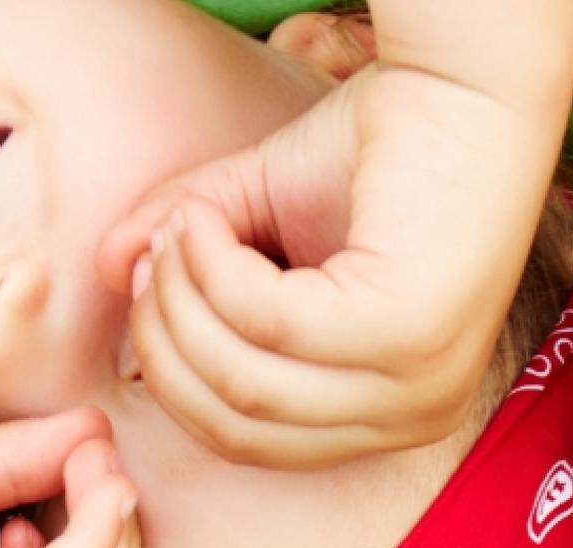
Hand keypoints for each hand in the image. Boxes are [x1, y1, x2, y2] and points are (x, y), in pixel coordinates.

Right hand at [92, 39, 567, 467]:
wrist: (463, 84)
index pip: (245, 439)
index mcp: (387, 413)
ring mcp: (418, 384)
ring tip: (183, 222)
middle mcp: (413, 416)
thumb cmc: (377, 147)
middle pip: (235, 423)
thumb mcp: (258, 212)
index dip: (174, 369)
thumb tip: (109, 269)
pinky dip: (218, 268)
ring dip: (186, 296)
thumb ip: (186, 252)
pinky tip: (212, 213)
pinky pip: (270, 326)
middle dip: (168, 337)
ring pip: (245, 382)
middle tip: (155, 249)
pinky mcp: (410, 333)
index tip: (149, 279)